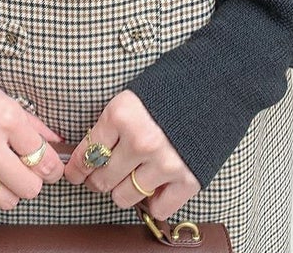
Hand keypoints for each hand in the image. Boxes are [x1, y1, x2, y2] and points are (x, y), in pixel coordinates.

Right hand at [0, 85, 65, 211]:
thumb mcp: (0, 96)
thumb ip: (31, 123)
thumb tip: (56, 143)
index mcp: (4, 118)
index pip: (43, 159)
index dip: (50, 165)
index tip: (48, 166)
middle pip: (29, 188)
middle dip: (30, 179)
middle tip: (23, 169)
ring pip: (6, 201)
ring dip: (6, 188)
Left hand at [63, 89, 201, 219]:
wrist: (217, 84)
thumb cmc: (171, 87)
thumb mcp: (132, 97)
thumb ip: (112, 125)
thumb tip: (90, 155)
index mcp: (122, 114)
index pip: (87, 153)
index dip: (77, 168)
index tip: (75, 174)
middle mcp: (141, 140)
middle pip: (103, 179)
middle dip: (98, 180)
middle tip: (101, 175)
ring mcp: (165, 162)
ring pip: (124, 197)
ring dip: (124, 190)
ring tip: (130, 177)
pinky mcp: (188, 179)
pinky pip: (158, 209)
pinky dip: (154, 201)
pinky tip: (155, 185)